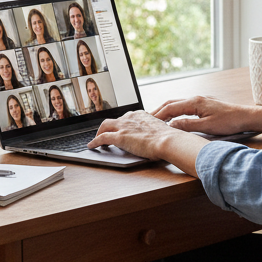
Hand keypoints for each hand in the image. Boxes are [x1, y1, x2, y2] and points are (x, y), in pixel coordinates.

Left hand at [88, 111, 207, 173]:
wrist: (168, 140)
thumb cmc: (169, 139)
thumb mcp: (160, 131)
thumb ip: (154, 132)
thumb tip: (156, 140)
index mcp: (141, 115)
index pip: (127, 117)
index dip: (122, 124)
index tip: (121, 128)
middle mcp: (130, 118)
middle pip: (113, 120)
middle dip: (108, 127)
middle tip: (105, 134)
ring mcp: (124, 126)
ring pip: (104, 126)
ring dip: (99, 133)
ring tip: (96, 140)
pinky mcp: (119, 137)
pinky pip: (102, 138)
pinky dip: (95, 142)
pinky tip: (92, 146)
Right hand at [152, 96, 254, 135]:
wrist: (246, 116)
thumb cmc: (229, 122)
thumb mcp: (207, 127)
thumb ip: (188, 126)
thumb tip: (171, 126)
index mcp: (195, 103)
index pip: (171, 108)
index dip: (158, 115)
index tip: (148, 121)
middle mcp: (196, 98)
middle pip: (172, 103)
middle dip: (159, 110)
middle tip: (147, 119)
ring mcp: (201, 100)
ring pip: (178, 103)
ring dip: (167, 110)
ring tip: (157, 119)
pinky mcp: (205, 104)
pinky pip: (185, 105)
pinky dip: (176, 110)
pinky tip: (175, 117)